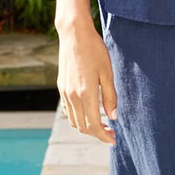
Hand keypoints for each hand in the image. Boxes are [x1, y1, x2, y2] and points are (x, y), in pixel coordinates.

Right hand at [56, 18, 117, 144]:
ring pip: (74, 120)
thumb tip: (113, 118)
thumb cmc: (95, 50)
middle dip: (97, 134)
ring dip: (87, 127)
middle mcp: (72, 96)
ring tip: (102, 124)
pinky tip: (89, 113)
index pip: (93, 125)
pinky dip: (78, 118)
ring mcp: (65, 92)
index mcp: (86, 93)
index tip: (113, 140)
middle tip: (111, 133)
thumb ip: (110, 97)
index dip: (103, 136)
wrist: (74, 34)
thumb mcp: (107, 73)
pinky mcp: (61, 87)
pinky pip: (68, 110)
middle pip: (83, 126)